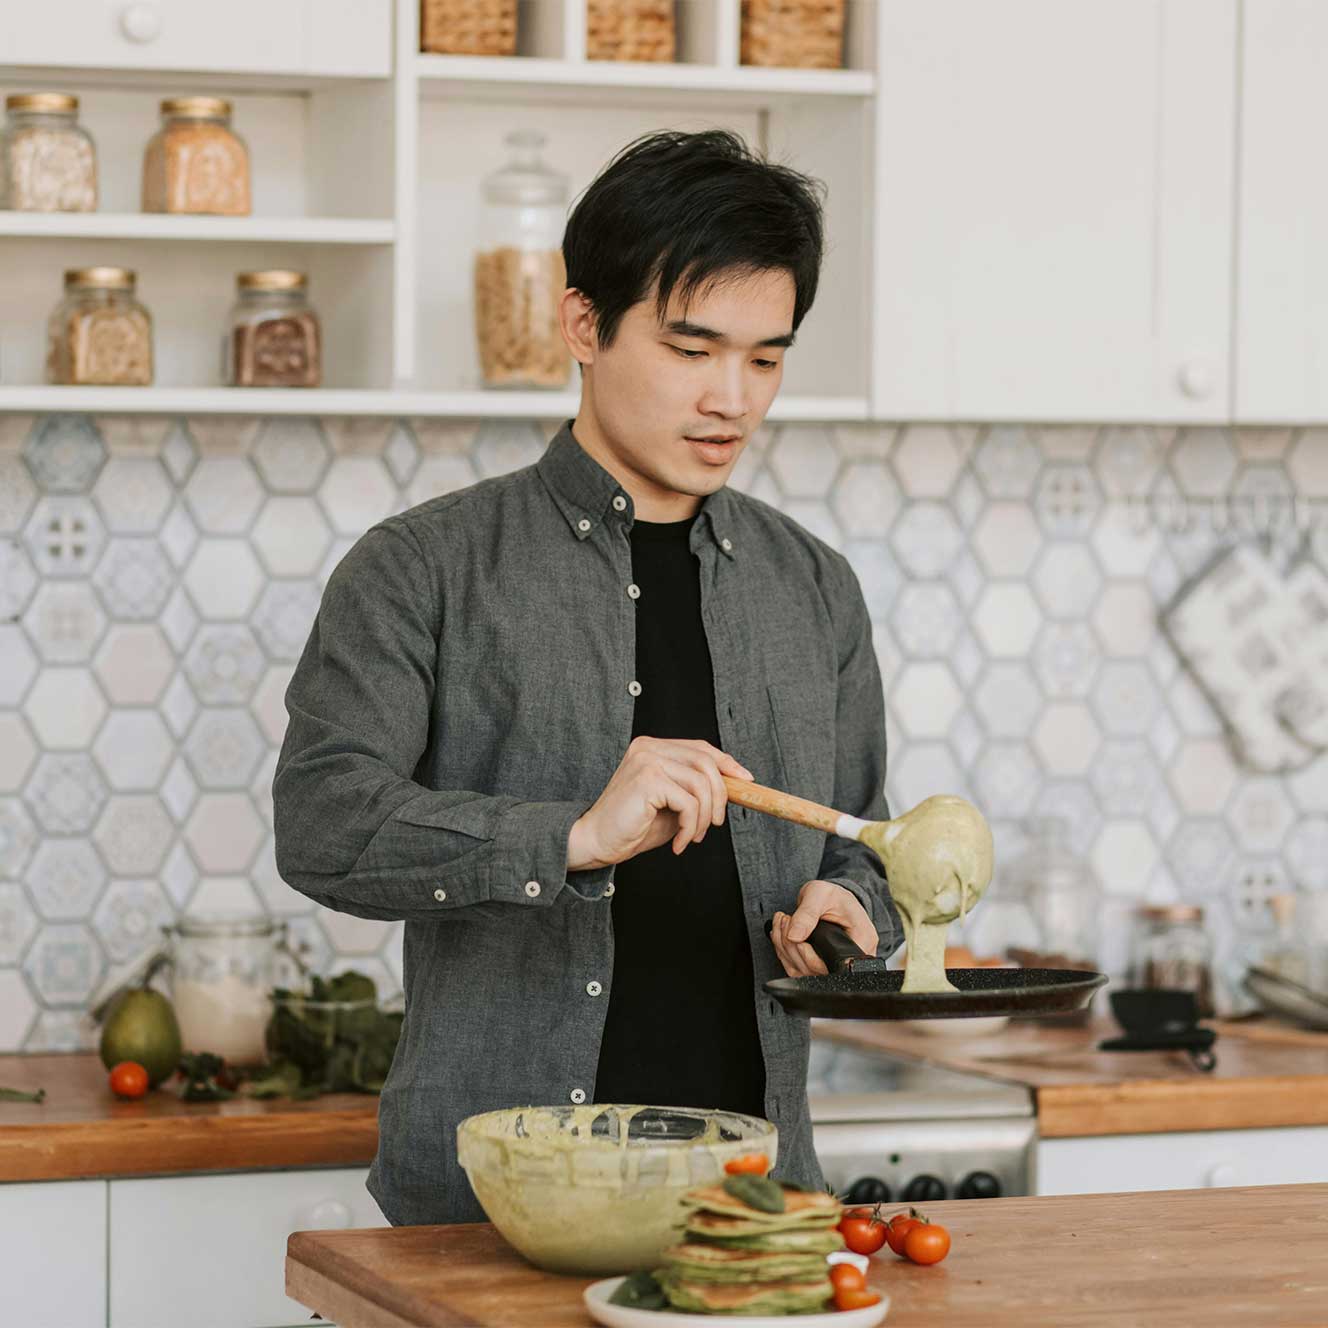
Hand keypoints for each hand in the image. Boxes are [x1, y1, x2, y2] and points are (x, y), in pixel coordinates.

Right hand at [567, 736, 753, 869]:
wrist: (596, 842)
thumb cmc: (633, 826)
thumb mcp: (672, 803)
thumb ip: (695, 790)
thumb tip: (734, 786)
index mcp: (653, 747)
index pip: (700, 748)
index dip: (726, 763)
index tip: (746, 780)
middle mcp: (649, 747)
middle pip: (706, 763)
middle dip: (720, 797)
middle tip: (712, 825)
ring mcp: (647, 760)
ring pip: (701, 784)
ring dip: (704, 818)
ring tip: (691, 837)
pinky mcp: (648, 779)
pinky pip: (689, 803)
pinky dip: (690, 827)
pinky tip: (678, 842)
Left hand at [770, 880, 878, 977]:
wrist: (830, 899)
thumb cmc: (831, 895)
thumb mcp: (820, 894)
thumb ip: (808, 913)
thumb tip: (794, 936)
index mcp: (862, 940)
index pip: (836, 964)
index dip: (810, 956)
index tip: (796, 936)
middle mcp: (851, 957)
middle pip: (816, 970)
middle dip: (792, 947)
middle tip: (786, 921)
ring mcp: (835, 965)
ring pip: (804, 972)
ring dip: (785, 949)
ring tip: (784, 923)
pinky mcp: (820, 966)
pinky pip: (798, 970)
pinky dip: (784, 953)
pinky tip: (783, 933)